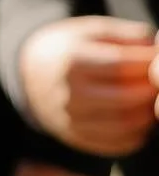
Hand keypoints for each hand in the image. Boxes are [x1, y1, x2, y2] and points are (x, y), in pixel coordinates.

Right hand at [17, 15, 157, 154]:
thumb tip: (158, 50)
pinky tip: (138, 117)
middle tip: (157, 83)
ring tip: (150, 99)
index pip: (122, 66)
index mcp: (72, 61)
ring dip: (148, 114)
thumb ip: (129, 36)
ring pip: (125, 125)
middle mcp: (69, 94)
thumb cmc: (71, 48)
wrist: (31, 75)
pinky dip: (137, 134)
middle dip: (152, 90)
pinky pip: (118, 144)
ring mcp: (70, 120)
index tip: (156, 60)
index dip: (149, 63)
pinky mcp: (76, 138)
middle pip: (126, 98)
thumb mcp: (94, 31)